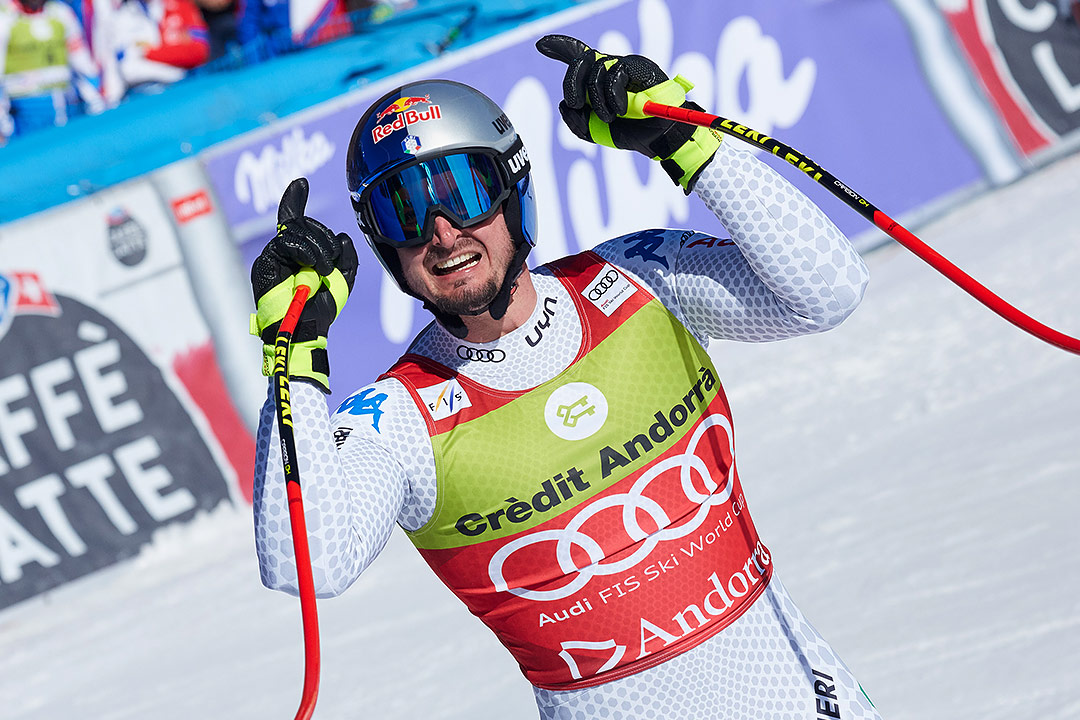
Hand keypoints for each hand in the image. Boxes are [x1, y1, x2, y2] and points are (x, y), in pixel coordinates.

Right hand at [250, 178, 356, 392]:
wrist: (305, 332)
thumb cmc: (320, 310)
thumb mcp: (342, 280)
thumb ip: (346, 257)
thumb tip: (343, 236)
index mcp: (298, 252)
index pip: (293, 219)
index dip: (294, 199)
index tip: (301, 183)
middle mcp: (282, 251)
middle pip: (301, 223)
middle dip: (323, 237)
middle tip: (331, 261)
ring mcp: (272, 256)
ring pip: (295, 230)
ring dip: (318, 247)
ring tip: (325, 270)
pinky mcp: (265, 263)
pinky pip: (286, 242)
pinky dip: (306, 252)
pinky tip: (316, 267)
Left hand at [535, 34, 720, 190]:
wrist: (658, 138)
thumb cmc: (631, 132)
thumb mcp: (595, 132)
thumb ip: (576, 121)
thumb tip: (564, 104)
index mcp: (599, 80)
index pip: (578, 56)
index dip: (560, 47)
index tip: (540, 44)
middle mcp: (610, 67)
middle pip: (580, 60)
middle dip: (572, 82)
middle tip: (578, 104)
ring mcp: (624, 64)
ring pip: (594, 70)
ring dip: (598, 100)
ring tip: (609, 117)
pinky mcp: (637, 66)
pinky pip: (613, 74)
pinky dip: (613, 97)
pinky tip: (621, 110)